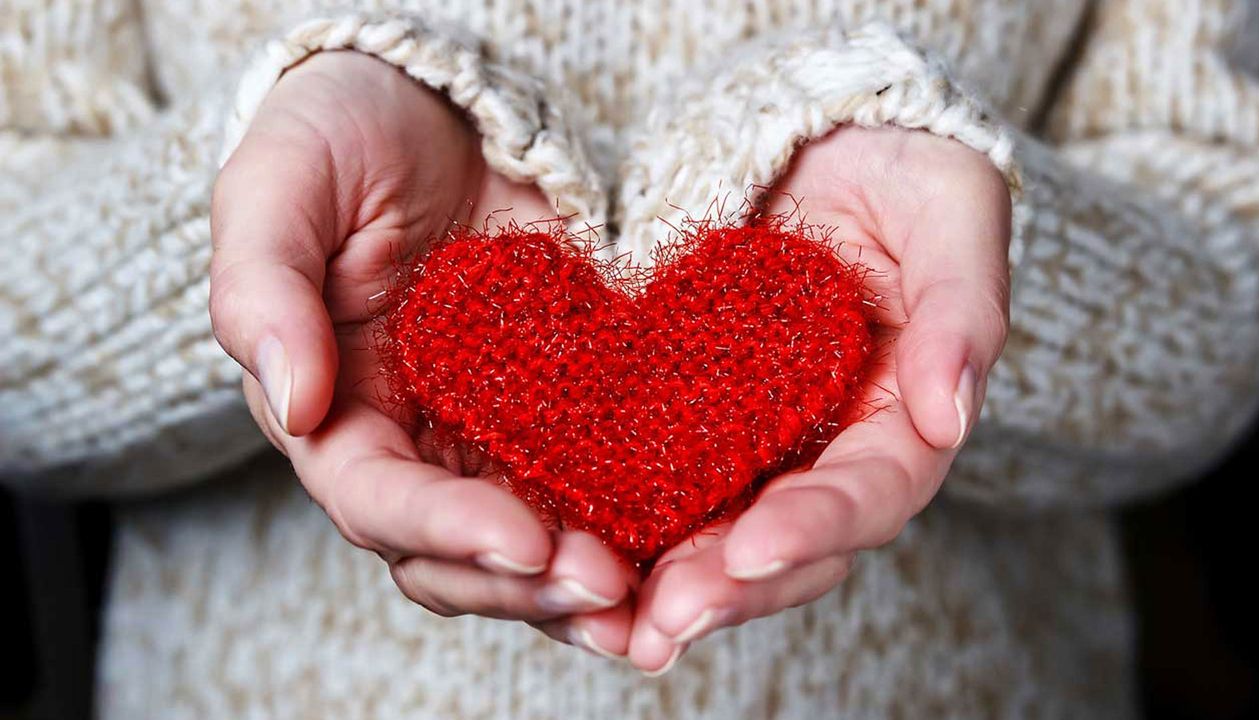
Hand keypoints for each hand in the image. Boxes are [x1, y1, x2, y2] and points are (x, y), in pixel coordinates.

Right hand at [209, 51, 634, 655]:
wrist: (434, 109)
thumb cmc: (338, 136)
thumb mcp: (280, 188)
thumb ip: (263, 291)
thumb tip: (294, 403)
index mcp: (334, 413)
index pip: (377, 500)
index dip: (446, 531)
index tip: (525, 542)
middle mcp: (412, 446)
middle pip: (457, 555)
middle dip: (528, 586)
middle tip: (611, 592)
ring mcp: (491, 434)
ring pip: (530, 543)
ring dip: (583, 586)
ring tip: (653, 602)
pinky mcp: (564, 409)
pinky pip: (595, 482)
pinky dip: (635, 522)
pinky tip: (691, 539)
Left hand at [625, 126, 1011, 672]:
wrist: (811, 139)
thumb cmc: (897, 165)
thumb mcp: (949, 207)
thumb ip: (962, 306)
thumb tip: (949, 414)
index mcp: (901, 415)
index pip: (873, 490)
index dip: (819, 525)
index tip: (755, 549)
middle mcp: (827, 448)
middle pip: (789, 542)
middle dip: (730, 588)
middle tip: (667, 623)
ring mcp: (755, 442)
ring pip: (716, 533)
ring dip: (669, 585)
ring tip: (615, 623)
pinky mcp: (687, 420)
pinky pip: (654, 482)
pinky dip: (620, 526)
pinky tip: (569, 554)